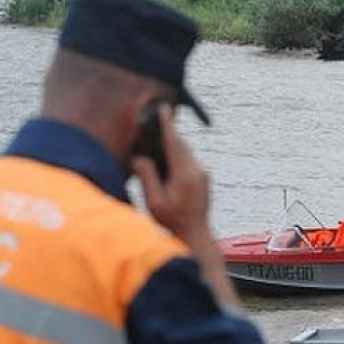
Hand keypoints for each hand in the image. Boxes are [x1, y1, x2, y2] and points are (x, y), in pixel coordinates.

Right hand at [132, 104, 210, 244]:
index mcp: (185, 174)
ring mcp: (203, 174)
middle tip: (157, 122)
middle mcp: (197, 171)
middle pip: (181, 144)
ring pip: (187, 152)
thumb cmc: (173, 222)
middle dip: (169, 133)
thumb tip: (139, 158)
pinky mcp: (205, 179)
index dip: (167, 125)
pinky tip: (169, 162)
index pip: (174, 143)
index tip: (163, 109)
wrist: (196, 235)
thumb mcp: (154, 202)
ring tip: (159, 141)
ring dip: (174, 145)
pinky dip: (179, 156)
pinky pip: (190, 160)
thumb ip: (147, 177)